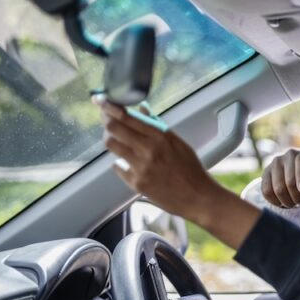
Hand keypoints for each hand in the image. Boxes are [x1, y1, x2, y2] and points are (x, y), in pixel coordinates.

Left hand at [96, 94, 259, 248]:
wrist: (198, 198)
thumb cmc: (191, 170)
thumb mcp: (179, 143)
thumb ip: (158, 126)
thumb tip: (142, 109)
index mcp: (161, 136)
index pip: (128, 116)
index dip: (110, 107)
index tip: (101, 101)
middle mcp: (149, 149)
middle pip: (113, 128)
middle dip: (106, 120)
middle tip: (105, 118)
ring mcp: (141, 167)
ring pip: (111, 145)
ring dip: (110, 139)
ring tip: (116, 139)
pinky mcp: (137, 182)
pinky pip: (118, 167)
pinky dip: (120, 163)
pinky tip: (128, 163)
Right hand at [262, 149, 299, 207]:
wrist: (299, 180)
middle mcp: (288, 156)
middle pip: (289, 181)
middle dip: (297, 197)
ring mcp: (275, 163)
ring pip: (277, 188)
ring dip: (287, 201)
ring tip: (293, 203)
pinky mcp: (265, 173)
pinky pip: (266, 191)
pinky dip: (274, 201)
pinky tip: (282, 202)